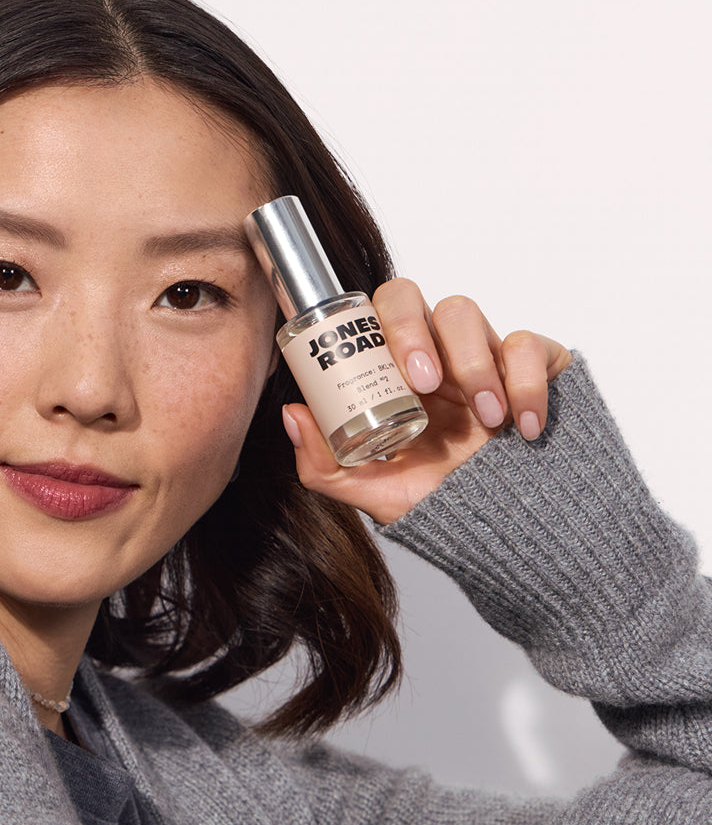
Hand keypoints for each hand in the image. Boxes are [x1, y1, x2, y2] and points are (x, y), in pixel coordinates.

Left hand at [281, 278, 571, 524]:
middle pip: (411, 297)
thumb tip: (292, 415)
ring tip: (487, 418)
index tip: (399, 377)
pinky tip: (523, 425)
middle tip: (427, 382)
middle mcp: (432, 353)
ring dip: (474, 364)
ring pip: (466, 312)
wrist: (505, 528)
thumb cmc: (439, 499)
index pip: (372, 317)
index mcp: (393, 372)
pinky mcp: (531, 365)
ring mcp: (479, 354)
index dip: (380, 328)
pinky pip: (530, 346)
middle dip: (415, 331)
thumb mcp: (372, 490)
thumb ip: (324, 465)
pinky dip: (529, 383)